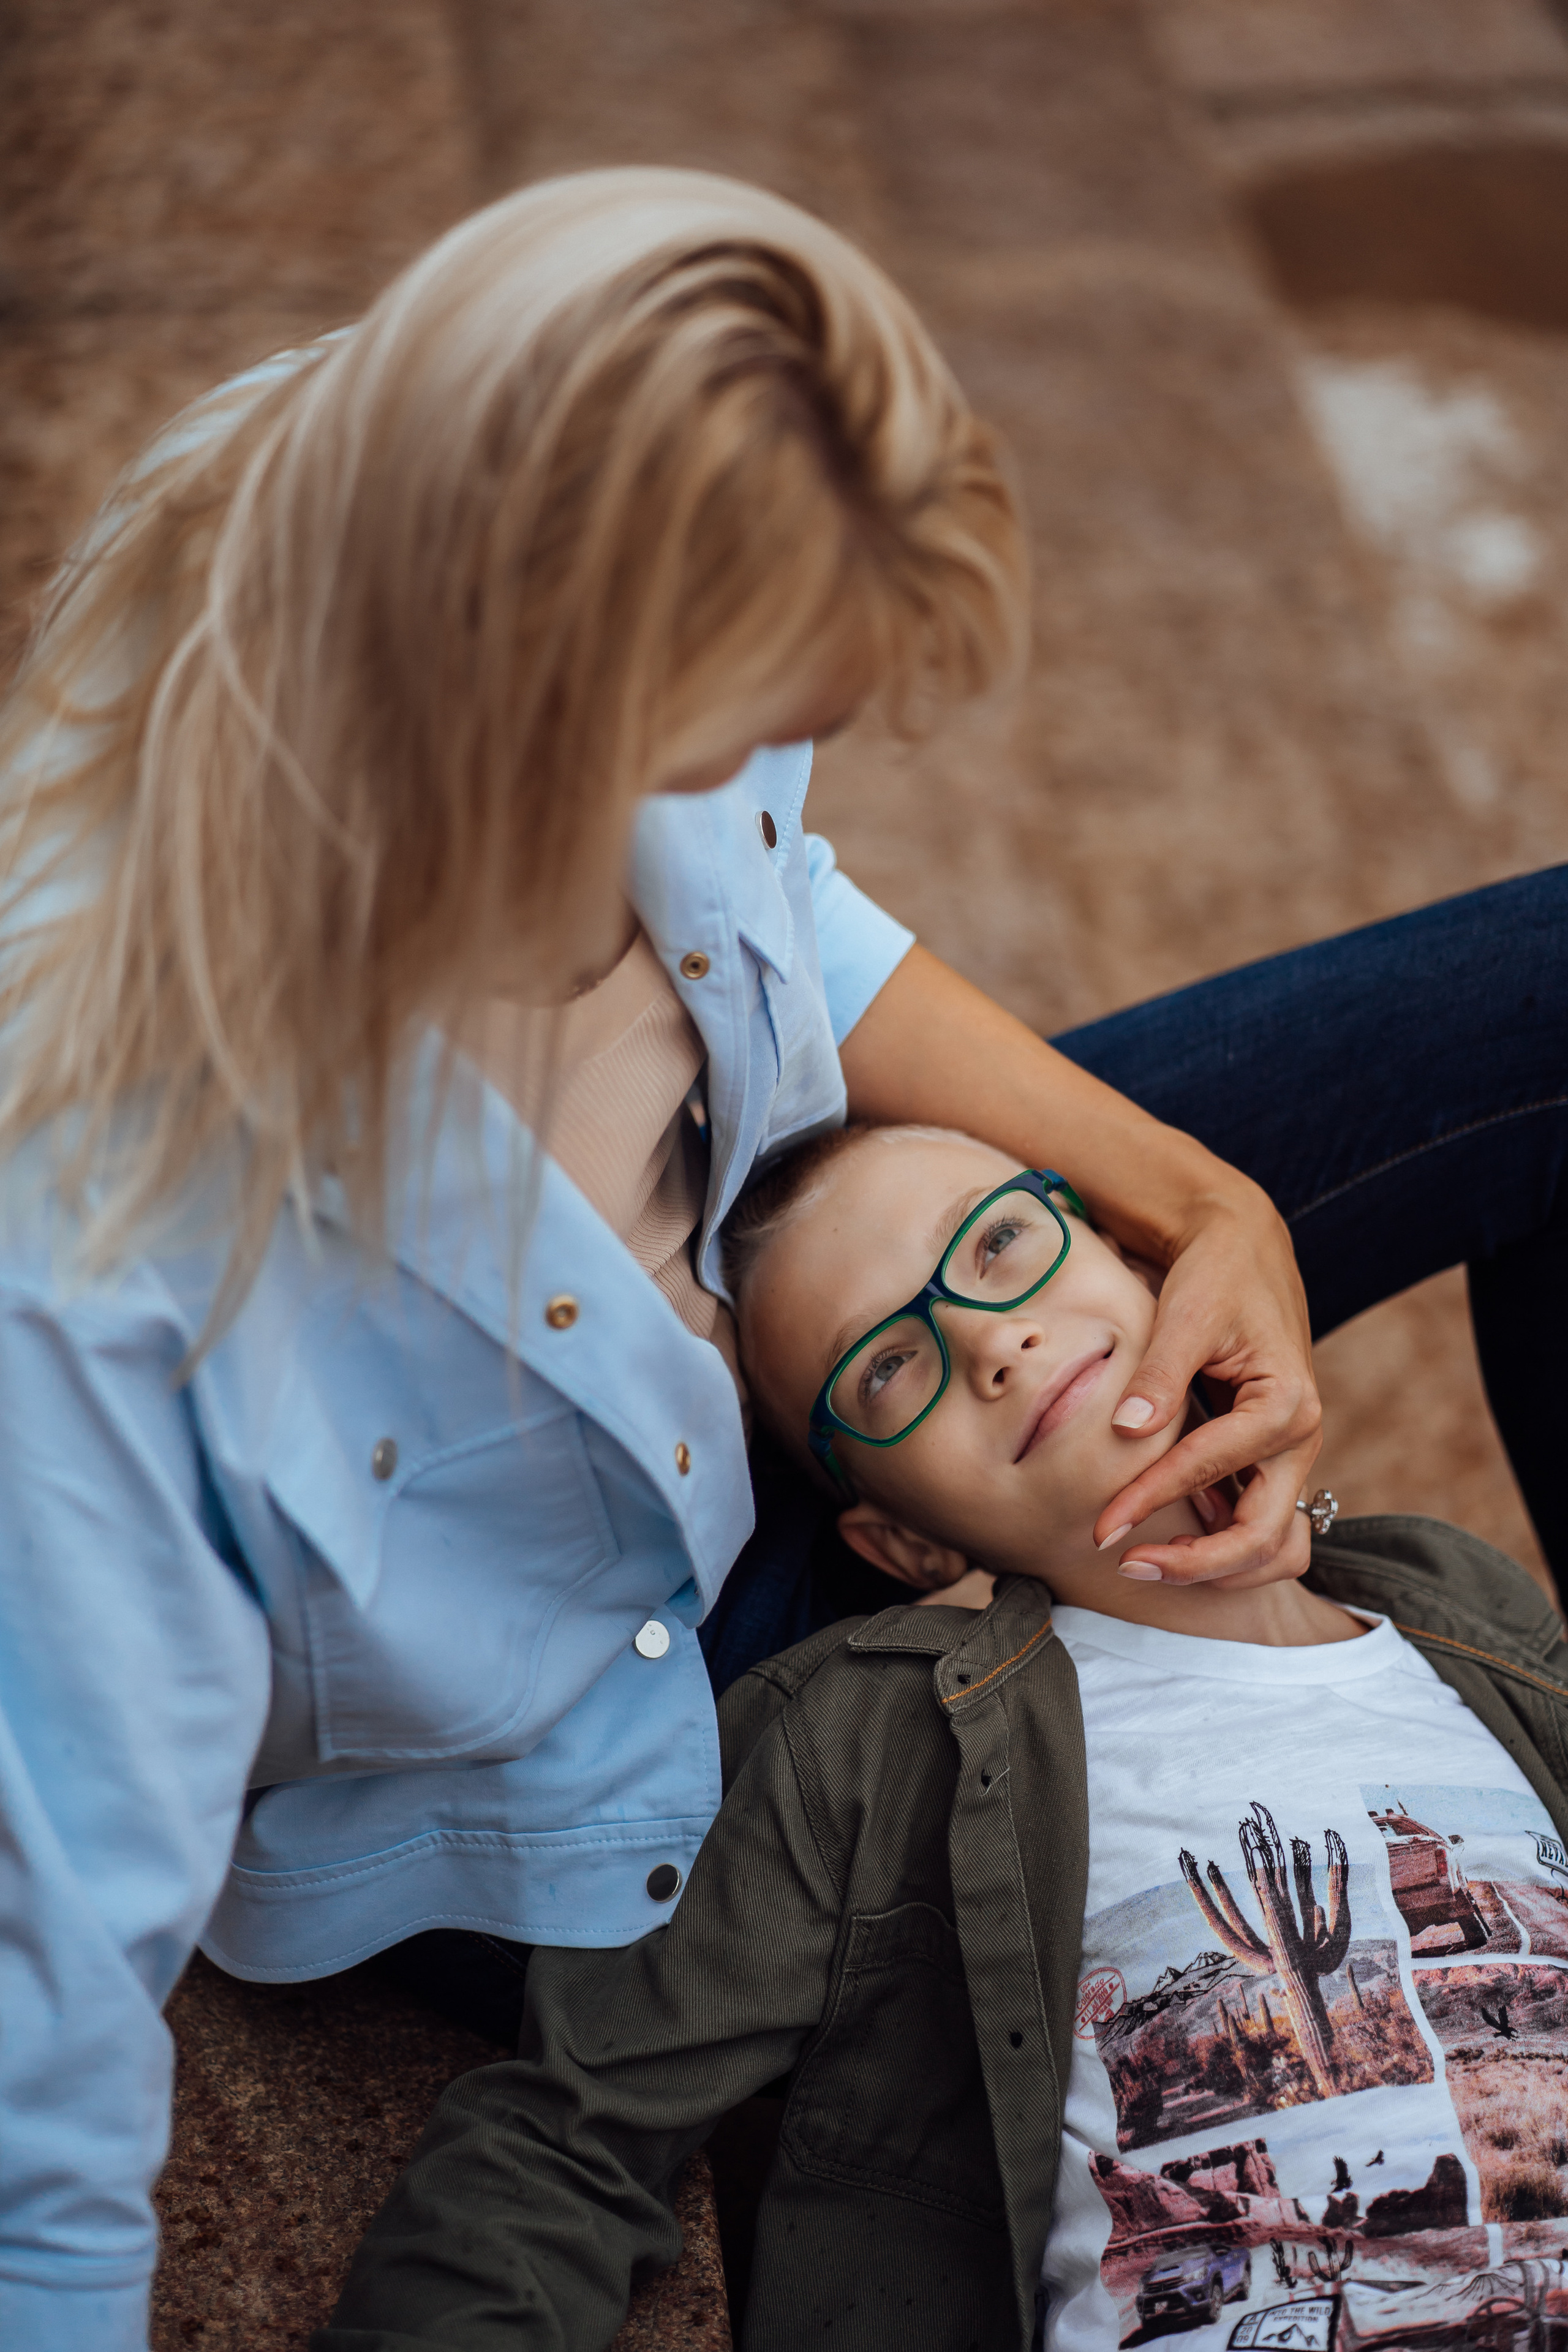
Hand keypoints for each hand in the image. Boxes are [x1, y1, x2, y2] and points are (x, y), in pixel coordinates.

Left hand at [1091, 1192, 1322, 1586]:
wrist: (1245, 1247)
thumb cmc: (1217, 1273)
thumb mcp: (1186, 1312)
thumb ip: (1161, 1374)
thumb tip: (1129, 1429)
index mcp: (1285, 1403)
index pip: (1209, 1470)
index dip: (1150, 1501)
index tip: (1101, 1528)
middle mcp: (1300, 1436)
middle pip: (1263, 1536)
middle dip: (1198, 1564)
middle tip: (1128, 1565)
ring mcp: (1290, 1451)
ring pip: (1273, 1542)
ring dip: (1216, 1566)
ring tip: (1148, 1564)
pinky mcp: (1272, 1454)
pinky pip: (1261, 1520)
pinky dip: (1224, 1544)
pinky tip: (1172, 1542)